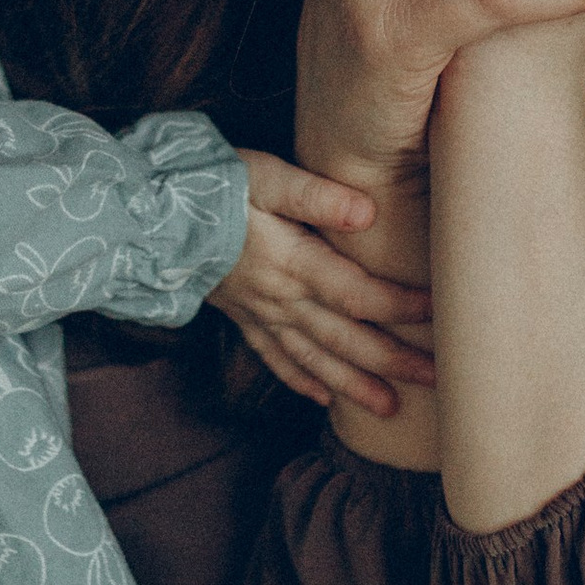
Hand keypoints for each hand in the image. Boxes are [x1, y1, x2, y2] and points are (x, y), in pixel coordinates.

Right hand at [209, 152, 436, 416]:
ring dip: (353, 385)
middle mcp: (279, 299)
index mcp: (292, 264)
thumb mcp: (264, 176)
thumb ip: (315, 197)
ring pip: (314, 359)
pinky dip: (300, 381)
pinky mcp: (240, 317)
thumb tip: (368, 214)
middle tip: (436, 380)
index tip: (440, 311)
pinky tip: (322, 399)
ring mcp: (259, 314)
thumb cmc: (209, 186)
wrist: (145, 217)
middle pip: (345, 338)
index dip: (402, 306)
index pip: (359, 294)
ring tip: (390, 408)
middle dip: (392, 361)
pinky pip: (274, 358)